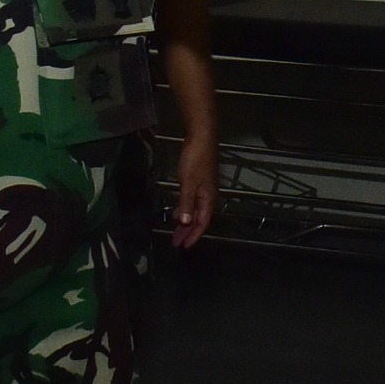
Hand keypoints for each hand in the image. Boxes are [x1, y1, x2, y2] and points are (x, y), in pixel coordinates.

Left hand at [171, 132, 216, 247]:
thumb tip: (187, 223)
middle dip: (188, 231)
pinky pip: (192, 201)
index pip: (202, 222)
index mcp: (208, 197)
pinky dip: (186, 208)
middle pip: (199, 218)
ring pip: (195, 210)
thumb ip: (187, 203)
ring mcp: (204, 187)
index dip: (193, 235)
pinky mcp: (198, 180)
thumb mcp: (188, 183)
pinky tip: (179, 209)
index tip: (183, 246)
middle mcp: (208, 195)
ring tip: (176, 230)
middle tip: (176, 242)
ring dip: (186, 220)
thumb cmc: (195, 160)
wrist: (201, 137)